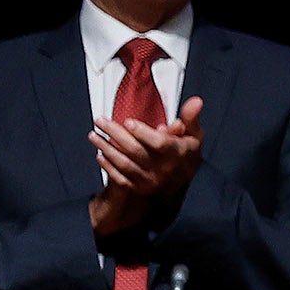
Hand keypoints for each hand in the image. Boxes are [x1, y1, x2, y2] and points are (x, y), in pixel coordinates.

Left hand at [89, 96, 204, 234]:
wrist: (182, 183)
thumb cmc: (186, 154)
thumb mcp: (193, 134)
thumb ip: (190, 117)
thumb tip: (196, 101)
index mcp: (178, 153)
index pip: (159, 142)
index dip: (142, 132)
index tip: (128, 121)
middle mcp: (164, 168)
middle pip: (136, 150)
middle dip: (115, 134)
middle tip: (100, 121)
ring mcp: (150, 180)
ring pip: (124, 164)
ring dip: (106, 149)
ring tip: (93, 135)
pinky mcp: (140, 188)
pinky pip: (120, 178)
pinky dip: (108, 167)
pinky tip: (99, 155)